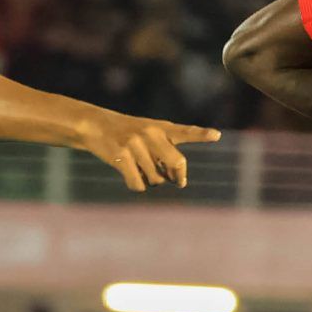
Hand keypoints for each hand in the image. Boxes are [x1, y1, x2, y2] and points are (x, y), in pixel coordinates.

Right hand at [78, 111, 221, 191]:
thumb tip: (175, 180)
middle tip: (177, 181)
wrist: (95, 125)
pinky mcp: (120, 156)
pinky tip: (130, 177)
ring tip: (141, 170)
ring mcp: (135, 144)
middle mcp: (150, 133)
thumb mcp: (148, 132)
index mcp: (160, 127)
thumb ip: (165, 150)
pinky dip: (137, 186)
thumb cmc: (126, 133)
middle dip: (178, 176)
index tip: (216, 135)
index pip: (184, 132)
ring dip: (151, 181)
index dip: (201, 134)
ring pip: (155, 178)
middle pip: (177, 162)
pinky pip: (138, 184)